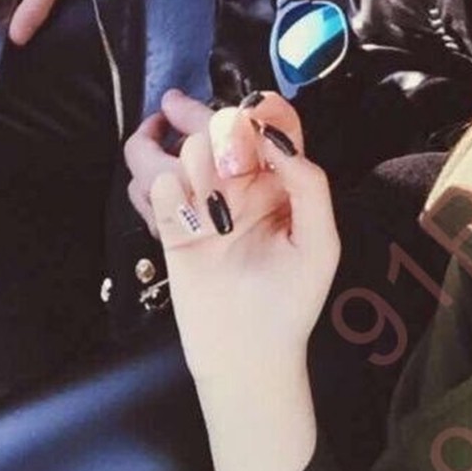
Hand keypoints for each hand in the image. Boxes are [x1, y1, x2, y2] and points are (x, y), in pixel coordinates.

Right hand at [145, 92, 338, 382]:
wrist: (248, 358)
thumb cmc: (292, 302)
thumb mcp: (319, 244)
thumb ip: (309, 185)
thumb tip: (276, 141)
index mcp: (280, 182)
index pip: (270, 127)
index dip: (257, 113)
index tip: (245, 118)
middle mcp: (240, 185)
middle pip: (216, 128)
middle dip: (198, 115)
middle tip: (178, 112)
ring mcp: (204, 205)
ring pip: (179, 154)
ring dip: (171, 152)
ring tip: (173, 170)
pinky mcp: (172, 229)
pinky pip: (153, 190)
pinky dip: (151, 186)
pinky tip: (161, 194)